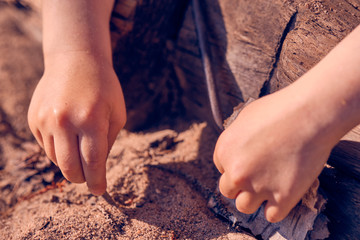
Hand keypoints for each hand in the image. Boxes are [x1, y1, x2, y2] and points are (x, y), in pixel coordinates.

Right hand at [28, 53, 125, 194]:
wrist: (75, 60)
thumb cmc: (103, 88)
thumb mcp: (116, 113)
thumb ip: (108, 142)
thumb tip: (97, 168)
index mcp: (91, 119)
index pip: (93, 162)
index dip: (97, 180)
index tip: (99, 191)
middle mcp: (65, 121)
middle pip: (70, 167)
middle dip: (82, 178)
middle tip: (89, 179)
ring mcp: (46, 120)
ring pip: (56, 159)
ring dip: (70, 163)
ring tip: (80, 152)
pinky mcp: (34, 119)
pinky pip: (46, 146)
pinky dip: (59, 149)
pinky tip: (68, 136)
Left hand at [213, 90, 330, 221]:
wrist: (310, 114)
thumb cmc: (279, 110)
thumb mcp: (245, 118)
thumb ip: (234, 140)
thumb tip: (235, 153)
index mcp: (224, 151)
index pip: (223, 169)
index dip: (238, 166)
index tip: (253, 160)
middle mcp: (236, 172)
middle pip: (228, 190)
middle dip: (241, 185)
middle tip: (259, 175)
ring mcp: (258, 186)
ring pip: (244, 206)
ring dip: (255, 199)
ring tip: (270, 186)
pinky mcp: (282, 198)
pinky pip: (271, 216)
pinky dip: (276, 208)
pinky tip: (284, 193)